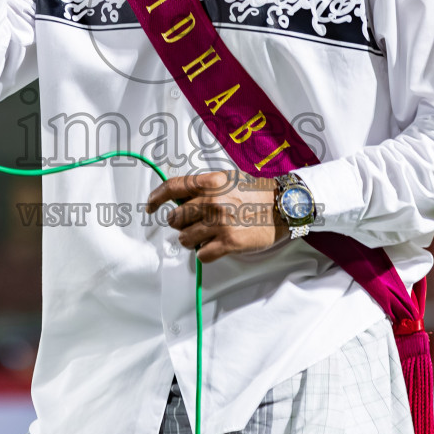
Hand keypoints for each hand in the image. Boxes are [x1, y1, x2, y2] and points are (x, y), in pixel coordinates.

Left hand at [145, 170, 284, 262]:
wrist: (283, 206)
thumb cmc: (257, 192)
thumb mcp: (228, 178)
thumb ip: (203, 187)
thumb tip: (181, 198)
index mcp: (209, 183)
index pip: (171, 188)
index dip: (155, 198)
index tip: (150, 207)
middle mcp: (211, 202)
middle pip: (175, 219)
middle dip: (181, 224)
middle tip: (194, 224)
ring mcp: (219, 224)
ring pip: (185, 239)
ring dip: (193, 240)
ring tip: (207, 235)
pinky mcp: (228, 243)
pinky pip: (202, 255)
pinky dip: (206, 253)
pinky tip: (216, 246)